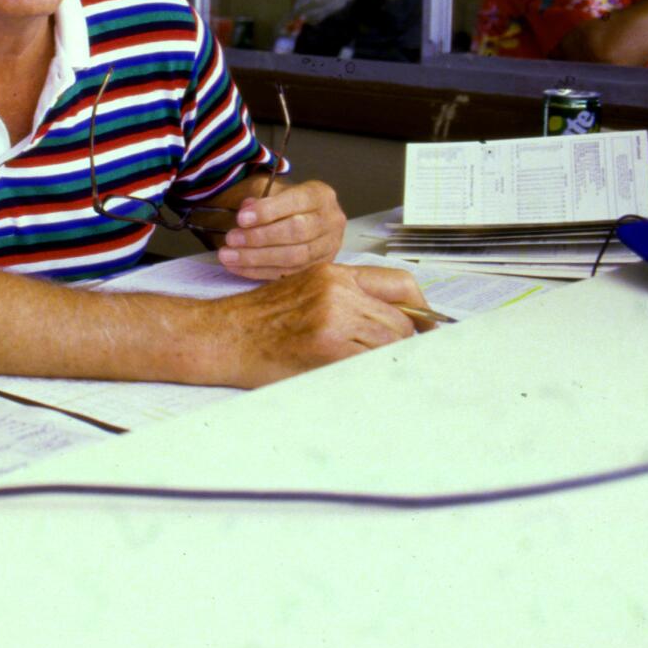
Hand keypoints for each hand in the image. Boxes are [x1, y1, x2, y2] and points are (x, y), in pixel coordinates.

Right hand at [215, 262, 428, 386]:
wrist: (221, 335)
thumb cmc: (257, 320)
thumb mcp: (304, 291)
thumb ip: (347, 299)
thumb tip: (395, 322)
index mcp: (334, 273)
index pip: (401, 283)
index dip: (421, 310)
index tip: (426, 329)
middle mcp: (338, 289)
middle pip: (401, 319)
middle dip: (401, 343)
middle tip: (389, 359)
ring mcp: (334, 317)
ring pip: (391, 343)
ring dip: (383, 359)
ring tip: (360, 366)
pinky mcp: (328, 346)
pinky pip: (371, 362)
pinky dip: (371, 372)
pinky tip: (353, 374)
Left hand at [216, 178, 345, 278]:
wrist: (308, 219)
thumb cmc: (286, 203)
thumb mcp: (275, 192)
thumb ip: (262, 199)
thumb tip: (245, 212)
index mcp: (321, 195)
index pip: (295, 202)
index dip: (267, 211)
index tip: (240, 219)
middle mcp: (331, 221)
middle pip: (296, 232)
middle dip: (259, 237)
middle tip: (231, 239)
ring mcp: (329, 248)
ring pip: (293, 257)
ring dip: (256, 258)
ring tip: (228, 256)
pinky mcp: (319, 268)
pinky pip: (288, 274)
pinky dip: (259, 271)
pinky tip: (237, 267)